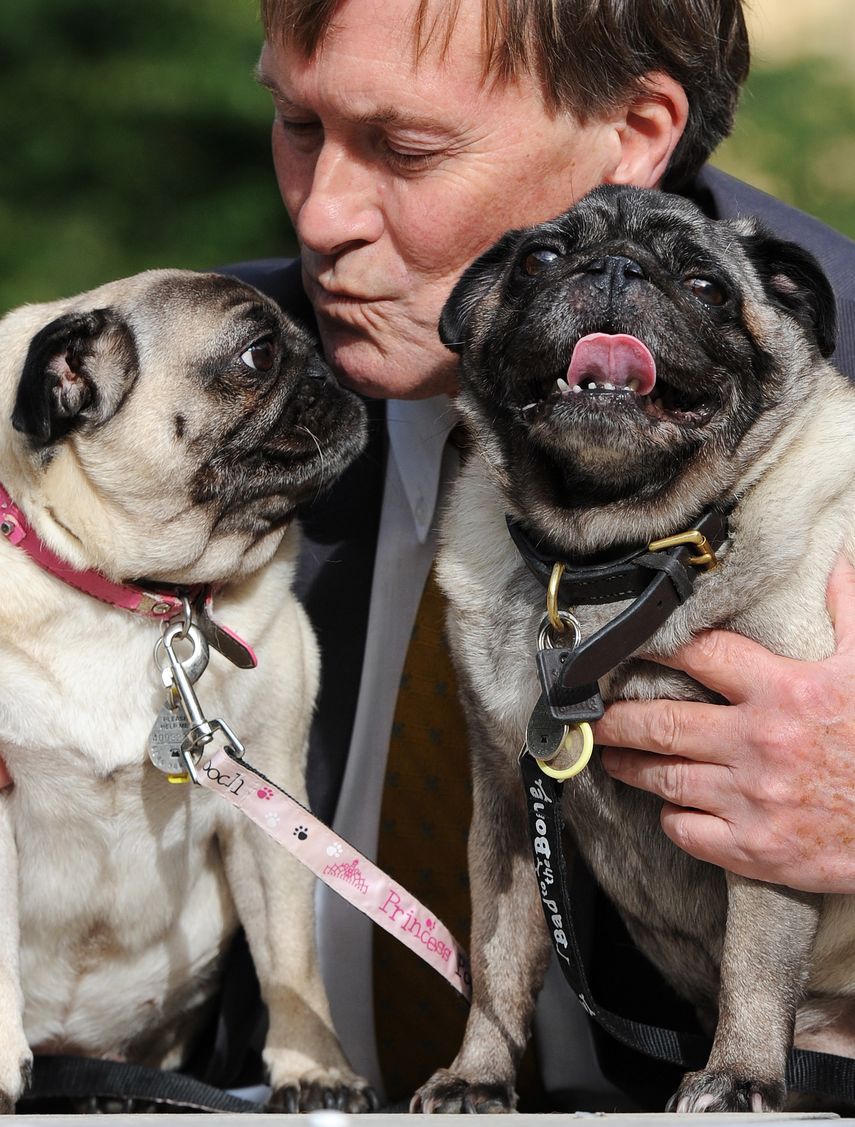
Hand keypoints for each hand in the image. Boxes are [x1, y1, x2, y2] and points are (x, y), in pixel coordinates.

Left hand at [595, 556, 854, 893]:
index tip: (628, 646)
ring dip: (630, 765)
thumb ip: (847, 611)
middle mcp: (759, 744)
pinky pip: (688, 831)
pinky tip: (666, 807)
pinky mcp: (754, 849)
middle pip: (664, 722)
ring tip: (610, 756)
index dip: (659, 647)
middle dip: (620, 718)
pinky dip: (670, 817)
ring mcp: (752, 800)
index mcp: (784, 692)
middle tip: (596, 715)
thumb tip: (835, 560)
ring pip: (666, 777)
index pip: (703, 656)